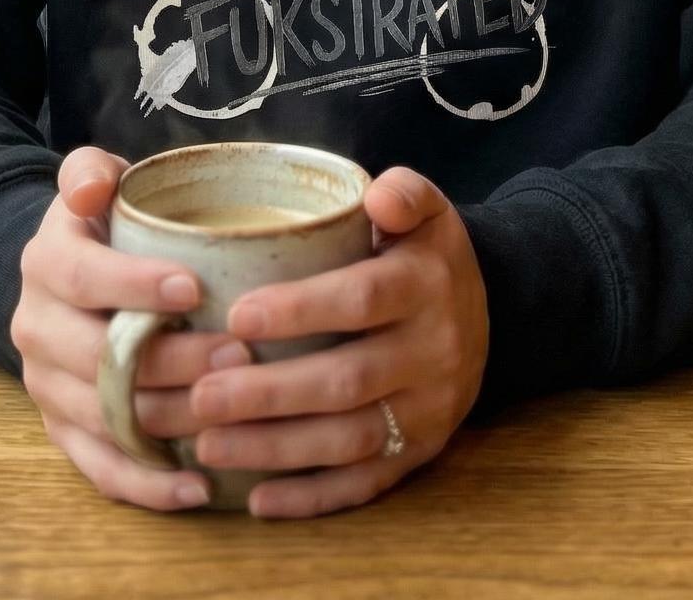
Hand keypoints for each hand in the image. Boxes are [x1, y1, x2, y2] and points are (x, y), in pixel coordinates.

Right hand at [10, 146, 251, 512]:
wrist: (62, 281)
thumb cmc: (103, 225)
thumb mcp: (93, 182)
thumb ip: (90, 171)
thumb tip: (92, 186)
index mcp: (46, 263)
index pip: (83, 276)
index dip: (135, 285)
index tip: (195, 289)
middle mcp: (37, 328)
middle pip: (98, 357)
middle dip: (170, 360)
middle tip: (239, 355)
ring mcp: (46, 386)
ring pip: (103, 417)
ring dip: (169, 422)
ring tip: (233, 416)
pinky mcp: (62, 431)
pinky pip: (99, 468)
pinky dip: (147, 484)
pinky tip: (198, 486)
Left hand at [183, 166, 488, 518]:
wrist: (492, 310)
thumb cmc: (426, 253)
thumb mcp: (428, 209)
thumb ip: (404, 192)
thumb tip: (377, 197)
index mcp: (425, 285)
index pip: (362, 299)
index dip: (301, 311)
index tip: (236, 318)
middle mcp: (433, 352)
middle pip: (347, 380)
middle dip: (269, 393)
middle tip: (200, 394)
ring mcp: (428, 411)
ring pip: (349, 440)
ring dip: (276, 448)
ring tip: (208, 444)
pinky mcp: (420, 452)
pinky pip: (365, 483)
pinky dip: (311, 498)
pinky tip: (257, 500)